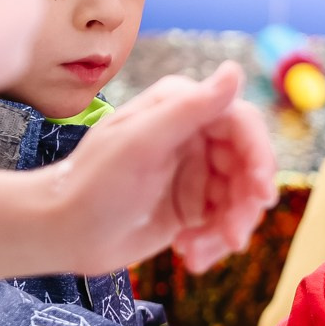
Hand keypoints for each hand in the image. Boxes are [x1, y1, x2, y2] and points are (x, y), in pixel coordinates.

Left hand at [67, 64, 278, 272]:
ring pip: (240, 199)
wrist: (63, 231)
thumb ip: (189, 107)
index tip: (261, 191)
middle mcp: (194, 136)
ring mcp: (195, 173)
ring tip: (197, 252)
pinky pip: (224, 223)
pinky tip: (190, 256)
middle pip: (247, 166)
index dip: (259, 154)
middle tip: (231, 236)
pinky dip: (213, 243)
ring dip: (227, 229)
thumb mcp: (141, 143)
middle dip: (243, 204)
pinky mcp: (193, 207)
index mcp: (181, 108)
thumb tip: (234, 70)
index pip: (241, 122)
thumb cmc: (93, 182)